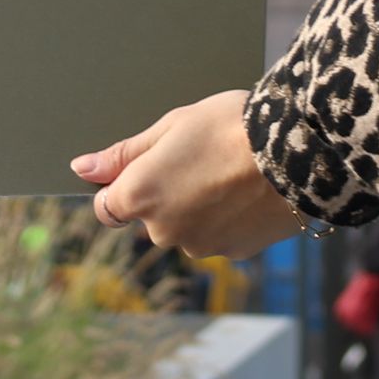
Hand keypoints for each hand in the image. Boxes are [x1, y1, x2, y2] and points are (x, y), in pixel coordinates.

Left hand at [73, 89, 307, 257]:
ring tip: (229, 171)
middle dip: (166, 193)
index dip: (121, 186)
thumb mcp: (171, 126)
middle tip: (198, 157)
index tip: (146, 168)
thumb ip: (124, 154)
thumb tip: (82, 168)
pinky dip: (226, 218)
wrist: (296, 150)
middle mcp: (163, 231)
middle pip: (150, 217)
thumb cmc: (230, 126)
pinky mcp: (233, 253)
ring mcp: (199, 247)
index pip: (107, 208)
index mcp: (140, 196)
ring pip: (187, 228)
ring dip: (198, 207)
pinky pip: (219, 235)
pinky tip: (247, 190)